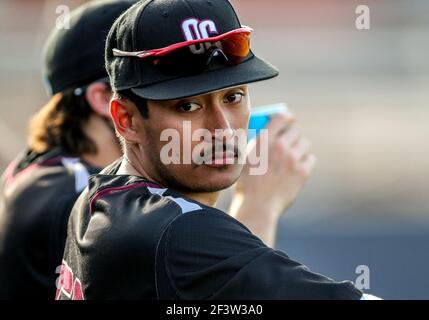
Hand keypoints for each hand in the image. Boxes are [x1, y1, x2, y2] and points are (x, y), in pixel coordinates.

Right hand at [230, 110, 315, 245]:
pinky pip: (310, 158)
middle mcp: (280, 146)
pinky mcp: (302, 172)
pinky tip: (296, 167)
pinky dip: (304, 161)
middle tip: (289, 140)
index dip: (286, 116)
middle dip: (292, 133)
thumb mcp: (245, 158)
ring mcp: (293, 159)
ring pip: (304, 144)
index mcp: (264, 140)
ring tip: (291, 158)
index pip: (281, 117)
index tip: (288, 120)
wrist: (257, 206)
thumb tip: (268, 130)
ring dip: (299, 148)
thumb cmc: (247, 184)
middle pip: (295, 129)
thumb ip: (257, 142)